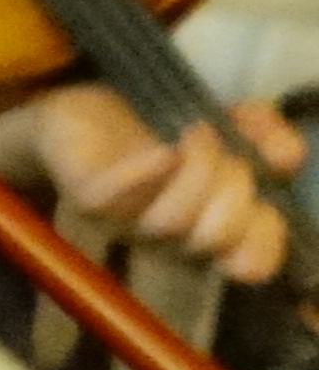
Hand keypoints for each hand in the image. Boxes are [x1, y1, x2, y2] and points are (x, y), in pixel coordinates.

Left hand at [16, 81, 304, 287]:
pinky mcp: (87, 198)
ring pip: (169, 223)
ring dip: (198, 171)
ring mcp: (125, 220)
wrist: (83, 107)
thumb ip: (266, 134)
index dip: (265, 240)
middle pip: (213, 239)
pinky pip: (111, 200)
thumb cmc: (163, 124)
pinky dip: (143, 176)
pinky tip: (164, 153)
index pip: (251, 262)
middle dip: (235, 192)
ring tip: (196, 130)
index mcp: (210, 226)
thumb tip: (287, 155)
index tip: (269, 201)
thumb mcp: (230, 120)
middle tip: (228, 149)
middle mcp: (170, 235)